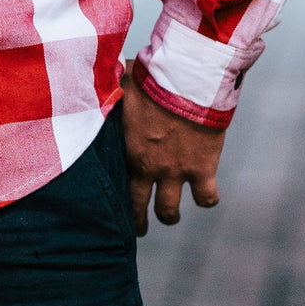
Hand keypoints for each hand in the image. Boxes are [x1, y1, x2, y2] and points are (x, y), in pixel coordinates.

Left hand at [120, 62, 226, 235]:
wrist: (187, 80)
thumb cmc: (152, 79)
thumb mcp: (122, 86)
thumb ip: (111, 92)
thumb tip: (97, 81)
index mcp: (127, 149)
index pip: (115, 184)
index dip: (114, 195)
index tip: (114, 202)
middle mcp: (149, 167)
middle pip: (140, 208)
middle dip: (139, 221)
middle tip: (140, 227)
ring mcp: (177, 171)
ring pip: (170, 211)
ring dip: (170, 215)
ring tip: (170, 215)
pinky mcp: (203, 168)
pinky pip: (206, 198)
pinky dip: (207, 199)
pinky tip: (205, 195)